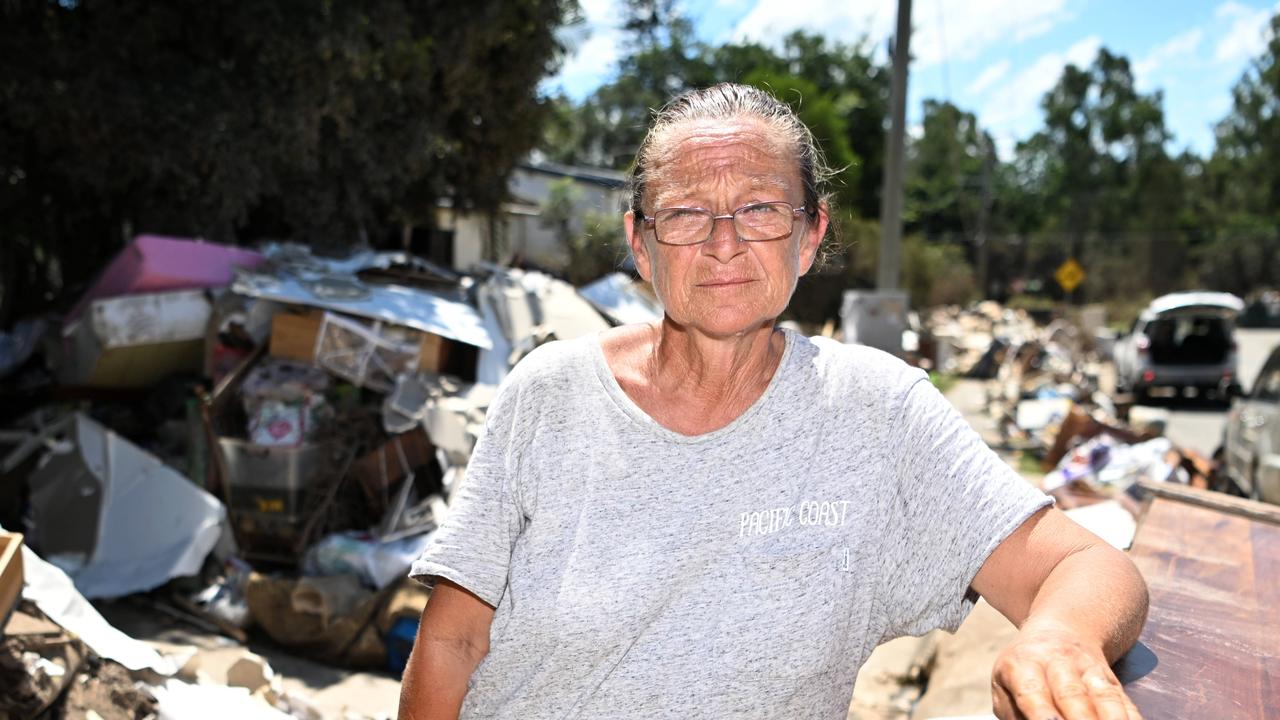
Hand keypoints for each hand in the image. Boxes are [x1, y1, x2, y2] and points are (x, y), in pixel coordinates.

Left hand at [991, 627, 1141, 719]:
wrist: (1059, 632)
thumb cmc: (1024, 671)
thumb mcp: (1005, 684)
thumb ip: (1014, 712)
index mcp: (1023, 664)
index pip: (1032, 692)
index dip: (1042, 714)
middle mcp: (1057, 662)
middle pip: (1072, 695)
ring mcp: (1088, 669)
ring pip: (1103, 697)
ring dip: (1111, 719)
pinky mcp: (1111, 680)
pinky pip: (1124, 702)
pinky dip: (1131, 718)